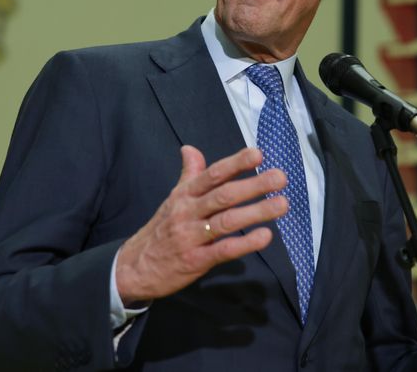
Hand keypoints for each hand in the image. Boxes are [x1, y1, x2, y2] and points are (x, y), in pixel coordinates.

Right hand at [114, 145, 287, 302]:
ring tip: (282, 204)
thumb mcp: (172, 199)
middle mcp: (188, 212)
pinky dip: (245, 243)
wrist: (134, 267)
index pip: (212, 175)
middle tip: (281, 177)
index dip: (235, 163)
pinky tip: (265, 236)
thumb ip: (188, 174)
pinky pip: (223, 250)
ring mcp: (191, 237)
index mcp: (184, 195)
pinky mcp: (195, 261)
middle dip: (254, 185)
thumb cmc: (161, 230)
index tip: (258, 154)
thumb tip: (190, 148)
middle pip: (223, 195)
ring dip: (256, 212)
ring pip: (227, 221)